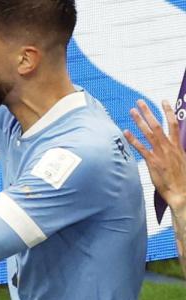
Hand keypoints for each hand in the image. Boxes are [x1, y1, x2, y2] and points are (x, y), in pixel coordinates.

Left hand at [125, 99, 185, 213]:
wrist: (182, 191)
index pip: (173, 123)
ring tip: (132, 112)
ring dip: (140, 121)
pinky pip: (141, 148)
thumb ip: (176, 150)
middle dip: (149, 112)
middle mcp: (169, 146)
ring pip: (149, 133)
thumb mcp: (182, 159)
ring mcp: (160, 153)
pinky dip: (133, 139)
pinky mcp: (153, 161)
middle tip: (140, 102)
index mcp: (177, 145)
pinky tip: (125, 132)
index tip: (164, 101)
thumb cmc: (182, 178)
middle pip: (158, 124)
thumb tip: (173, 145)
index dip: (168, 111)